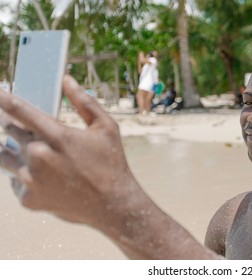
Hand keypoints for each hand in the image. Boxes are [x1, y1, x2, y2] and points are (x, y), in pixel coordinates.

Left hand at [0, 76, 137, 225]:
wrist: (112, 205)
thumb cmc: (112, 164)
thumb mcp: (107, 128)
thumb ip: (85, 102)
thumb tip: (67, 80)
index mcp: (57, 136)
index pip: (20, 110)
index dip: (2, 99)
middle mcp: (39, 156)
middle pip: (11, 132)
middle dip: (16, 127)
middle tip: (33, 132)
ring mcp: (31, 180)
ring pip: (5, 157)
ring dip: (13, 151)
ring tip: (34, 153)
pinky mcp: (28, 199)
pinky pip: (16, 182)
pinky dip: (25, 177)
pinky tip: (46, 179)